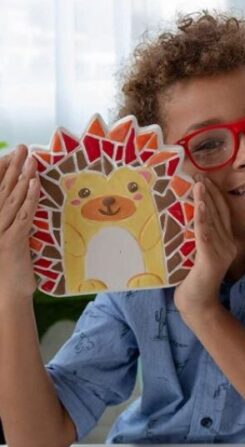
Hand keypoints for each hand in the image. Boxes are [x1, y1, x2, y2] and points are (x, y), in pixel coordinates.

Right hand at [0, 145, 39, 303]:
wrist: (5, 294)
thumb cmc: (8, 269)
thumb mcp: (8, 241)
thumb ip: (12, 222)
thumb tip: (21, 203)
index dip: (2, 171)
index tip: (11, 155)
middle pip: (1, 189)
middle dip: (12, 166)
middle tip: (22, 147)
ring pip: (12, 198)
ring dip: (23, 177)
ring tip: (30, 159)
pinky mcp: (12, 241)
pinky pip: (23, 214)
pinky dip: (30, 198)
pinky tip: (35, 184)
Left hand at [175, 176, 236, 319]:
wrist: (197, 304)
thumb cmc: (193, 279)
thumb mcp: (198, 254)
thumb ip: (199, 238)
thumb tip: (187, 217)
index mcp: (226, 242)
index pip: (223, 213)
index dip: (216, 195)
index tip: (206, 179)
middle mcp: (228, 245)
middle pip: (219, 213)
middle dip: (210, 193)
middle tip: (200, 174)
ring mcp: (221, 252)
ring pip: (213, 221)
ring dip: (206, 201)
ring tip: (200, 185)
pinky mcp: (211, 260)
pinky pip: (206, 236)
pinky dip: (203, 220)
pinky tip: (200, 207)